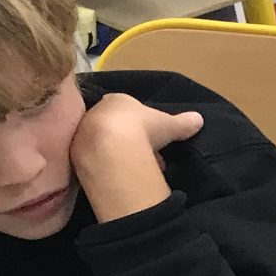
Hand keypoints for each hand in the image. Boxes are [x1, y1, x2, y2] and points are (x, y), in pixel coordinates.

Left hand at [70, 93, 203, 219]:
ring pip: (104, 142)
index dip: (143, 124)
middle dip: (130, 140)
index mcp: (118, 100)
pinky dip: (107, 165)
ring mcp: (83, 131)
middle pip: (115, 125)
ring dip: (119, 154)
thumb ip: (183, 122)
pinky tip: (119, 175)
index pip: (129, 108)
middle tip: (146, 156)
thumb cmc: (142, 128)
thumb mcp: (170, 125)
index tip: (154, 138)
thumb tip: (199, 119)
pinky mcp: (76, 151)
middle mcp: (97, 111)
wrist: (112, 148)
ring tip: (136, 170)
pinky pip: (95, 157)